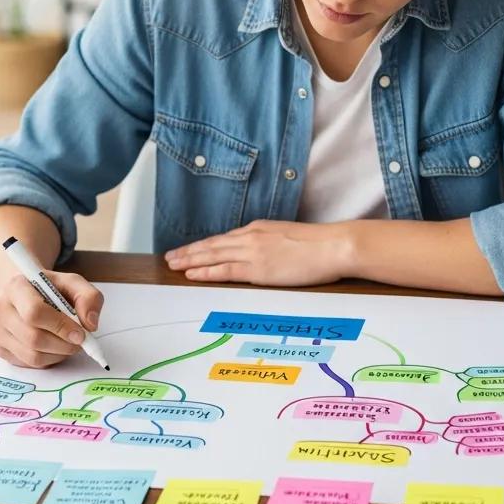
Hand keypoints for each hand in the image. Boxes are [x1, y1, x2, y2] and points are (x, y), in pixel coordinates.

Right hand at [0, 271, 102, 368]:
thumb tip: (90, 324)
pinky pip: (27, 364)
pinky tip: (55, 347)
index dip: (60, 326)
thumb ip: (88, 297)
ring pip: (31, 355)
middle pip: (33, 338)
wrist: (28, 294)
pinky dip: (48, 360)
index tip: (80, 334)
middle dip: (63, 344)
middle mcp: (0, 308)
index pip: (34, 312)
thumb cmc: (51, 289)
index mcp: (16, 286)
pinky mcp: (0, 348)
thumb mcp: (74, 284)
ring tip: (69, 344)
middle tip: (79, 342)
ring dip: (58, 354)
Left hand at [165, 220, 353, 286]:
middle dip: (189, 251)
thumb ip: (272, 244)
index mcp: (259, 229)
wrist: (333, 246)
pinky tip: (192, 274)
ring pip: (213, 255)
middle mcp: (251, 237)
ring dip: (190, 260)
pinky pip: (225, 270)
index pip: (225, 238)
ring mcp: (253, 251)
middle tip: (170, 257)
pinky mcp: (258, 268)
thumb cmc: (320, 245)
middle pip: (212, 244)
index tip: (190, 249)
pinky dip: (206, 271)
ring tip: (173, 265)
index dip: (205, 245)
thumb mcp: (289, 238)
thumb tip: (265, 254)